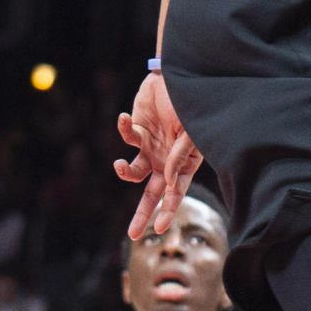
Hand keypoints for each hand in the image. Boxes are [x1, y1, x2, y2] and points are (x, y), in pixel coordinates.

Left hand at [114, 72, 203, 237]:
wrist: (175, 75)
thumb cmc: (189, 103)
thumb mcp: (190, 131)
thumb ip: (179, 156)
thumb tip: (169, 182)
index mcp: (183, 164)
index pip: (175, 193)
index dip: (167, 210)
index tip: (158, 228)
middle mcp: (166, 160)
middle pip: (152, 193)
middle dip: (142, 214)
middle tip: (133, 234)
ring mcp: (151, 147)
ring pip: (134, 171)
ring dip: (124, 172)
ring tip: (120, 166)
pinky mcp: (137, 130)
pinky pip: (126, 137)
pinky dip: (122, 130)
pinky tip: (124, 118)